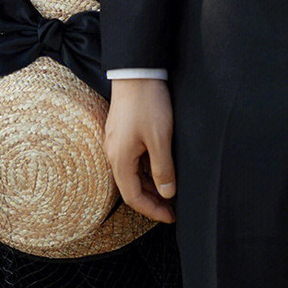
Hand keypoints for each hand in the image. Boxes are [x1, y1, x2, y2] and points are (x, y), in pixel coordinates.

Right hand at [104, 78, 175, 223]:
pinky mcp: (121, 131)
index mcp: (120, 160)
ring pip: (132, 173)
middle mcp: (113, 154)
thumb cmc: (147, 104)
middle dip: (152, 200)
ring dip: (150, 184)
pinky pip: (133, 159)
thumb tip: (167, 194)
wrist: (136, 71)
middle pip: (131, 187)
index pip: (134, 198)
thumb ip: (163, 169)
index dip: (153, 211)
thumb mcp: (160, 139)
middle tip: (173, 207)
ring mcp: (116, 142)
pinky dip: (146, 169)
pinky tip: (161, 166)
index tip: (172, 217)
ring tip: (170, 189)